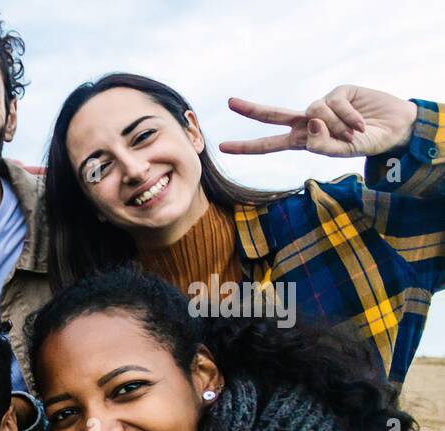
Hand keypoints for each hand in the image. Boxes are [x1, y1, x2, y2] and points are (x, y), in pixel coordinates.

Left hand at [220, 85, 417, 158]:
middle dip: (252, 109)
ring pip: (314, 112)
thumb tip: (310, 123)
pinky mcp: (339, 92)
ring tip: (353, 133)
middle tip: (230, 102)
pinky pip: (335, 105)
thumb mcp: (342, 152)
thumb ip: (323, 144)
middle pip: (274, 115)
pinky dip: (348, 117)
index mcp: (302, 140)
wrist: (394, 129)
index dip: (247, 147)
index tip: (222, 147)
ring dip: (336, 126)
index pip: (270, 144)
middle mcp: (308, 122)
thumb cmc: (365, 144)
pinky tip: (362, 123)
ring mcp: (322, 105)